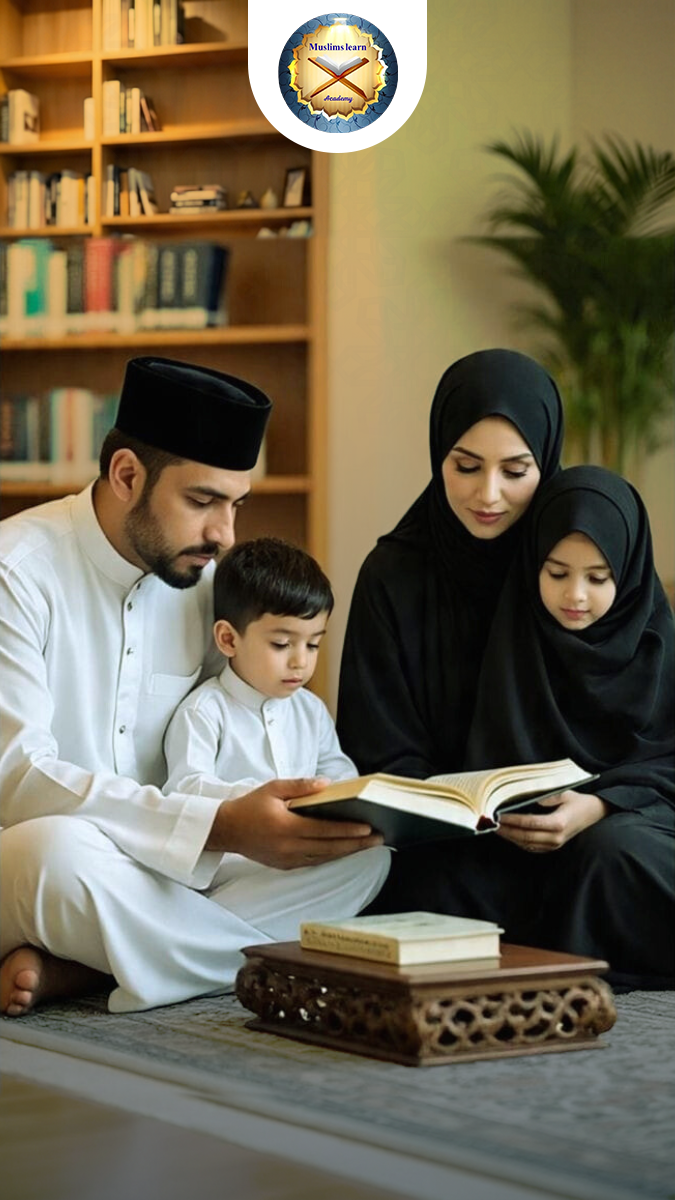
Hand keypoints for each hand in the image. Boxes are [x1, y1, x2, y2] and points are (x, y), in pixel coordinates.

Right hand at [207, 777, 383, 868]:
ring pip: (324, 857)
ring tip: (368, 844)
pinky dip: (331, 856)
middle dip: (356, 844)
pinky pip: (314, 862)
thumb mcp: (273, 788)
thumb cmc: (250, 806)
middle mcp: (288, 847)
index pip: (324, 830)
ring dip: (347, 851)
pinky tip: (345, 850)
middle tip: (379, 838)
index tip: (368, 828)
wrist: (226, 830)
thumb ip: (300, 786)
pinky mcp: (285, 865)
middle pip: (329, 848)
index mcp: (286, 827)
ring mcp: (287, 859)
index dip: (347, 830)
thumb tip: (326, 783)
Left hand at [497, 790, 608, 852]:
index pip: (531, 823)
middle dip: (507, 831)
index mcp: (559, 823)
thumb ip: (547, 797)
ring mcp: (555, 844)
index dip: (513, 820)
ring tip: (496, 829)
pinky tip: (508, 834)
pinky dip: (518, 841)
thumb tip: (528, 800)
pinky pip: (532, 847)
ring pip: (527, 844)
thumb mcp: (564, 793)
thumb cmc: (576, 801)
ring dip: (510, 837)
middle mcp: (556, 837)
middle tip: (492, 824)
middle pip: (526, 836)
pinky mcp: (553, 847)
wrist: (592, 814)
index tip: (500, 816)